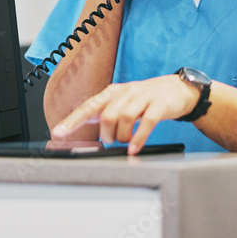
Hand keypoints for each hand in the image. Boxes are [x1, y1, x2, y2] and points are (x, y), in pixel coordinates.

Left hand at [50, 76, 199, 153]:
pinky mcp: (159, 105)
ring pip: (124, 118)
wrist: (178, 89)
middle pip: (106, 115)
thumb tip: (82, 122)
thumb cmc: (146, 99)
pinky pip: (147, 122)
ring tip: (126, 143)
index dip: (72, 120)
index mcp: (112, 93)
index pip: (88, 107)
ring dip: (122, 136)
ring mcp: (143, 97)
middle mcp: (125, 92)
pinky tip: (135, 148)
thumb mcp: (123, 102)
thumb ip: (104, 111)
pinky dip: (138, 138)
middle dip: (107, 134)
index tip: (58, 132)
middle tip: (112, 141)